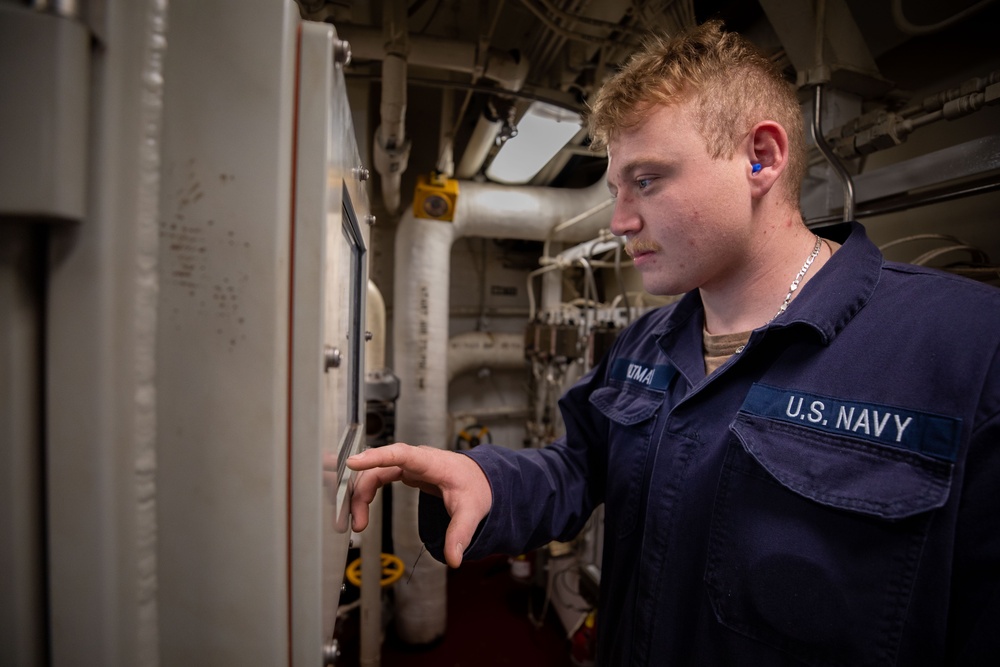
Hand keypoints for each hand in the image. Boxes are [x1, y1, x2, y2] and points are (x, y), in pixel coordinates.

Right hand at [346, 443, 491, 567]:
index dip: (376, 457)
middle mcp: (417, 459)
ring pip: (375, 472)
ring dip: (362, 495)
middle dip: (362, 491)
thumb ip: (460, 534)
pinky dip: (368, 492)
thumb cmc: (475, 487)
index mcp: (432, 463)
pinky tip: (362, 508)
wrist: (480, 478)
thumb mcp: (471, 511)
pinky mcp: (405, 470)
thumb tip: (453, 559)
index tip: (354, 462)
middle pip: (380, 467)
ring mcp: (409, 464)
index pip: (400, 455)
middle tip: (358, 522)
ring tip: (359, 522)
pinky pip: (379, 476)